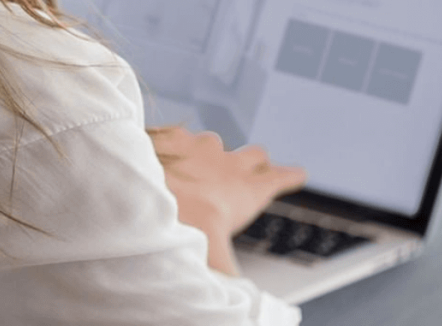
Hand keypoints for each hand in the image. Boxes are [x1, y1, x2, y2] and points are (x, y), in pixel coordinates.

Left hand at [150, 127, 306, 275]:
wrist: (142, 184)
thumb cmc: (182, 218)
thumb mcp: (214, 256)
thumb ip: (232, 279)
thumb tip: (254, 305)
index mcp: (244, 189)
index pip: (278, 179)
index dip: (290, 177)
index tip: (299, 173)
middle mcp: (227, 162)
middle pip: (256, 155)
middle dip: (260, 162)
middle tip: (261, 167)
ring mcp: (201, 144)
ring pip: (218, 143)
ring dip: (216, 154)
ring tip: (208, 166)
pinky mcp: (175, 135)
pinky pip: (185, 136)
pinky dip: (182, 146)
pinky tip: (172, 157)